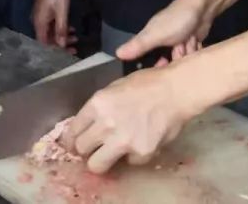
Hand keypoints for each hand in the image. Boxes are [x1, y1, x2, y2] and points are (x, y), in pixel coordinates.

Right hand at [33, 0, 71, 49]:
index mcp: (39, 22)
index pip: (45, 42)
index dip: (57, 48)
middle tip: (75, 44)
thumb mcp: (61, 11)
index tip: (70, 50)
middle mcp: (38, 20)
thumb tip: (61, 45)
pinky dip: (60, 26)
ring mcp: (41, 14)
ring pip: (51, 30)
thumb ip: (61, 28)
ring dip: (62, 34)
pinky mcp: (45, 9)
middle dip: (61, 42)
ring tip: (75, 35)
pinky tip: (70, 26)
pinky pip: (52, 23)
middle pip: (48, 37)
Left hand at [62, 67, 194, 173]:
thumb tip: (88, 125)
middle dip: (85, 150)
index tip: (72, 145)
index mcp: (97, 104)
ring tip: (111, 153)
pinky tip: (141, 141)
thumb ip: (99, 107)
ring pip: (96, 165)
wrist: (176, 90)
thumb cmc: (148, 83)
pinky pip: (128, 163)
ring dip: (102, 160)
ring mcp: (123, 140)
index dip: (71, 140)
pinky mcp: (140, 153)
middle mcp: (106, 123)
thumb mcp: (115, 87)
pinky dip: (133, 156)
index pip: (72, 130)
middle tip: (93, 149)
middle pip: (81, 149)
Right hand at [116, 0, 210, 63]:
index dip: (152, 67)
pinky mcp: (190, 41)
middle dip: (173, 60)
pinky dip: (194, 50)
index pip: (145, 58)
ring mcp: (177, 40)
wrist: (202, 7)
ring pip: (179, 59)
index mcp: (150, 38)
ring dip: (186, 54)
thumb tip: (117, 54)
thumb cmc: (176, 21)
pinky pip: (190, 54)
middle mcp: (162, 40)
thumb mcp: (156, 35)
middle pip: (165, 61)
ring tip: (189, 42)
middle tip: (179, 51)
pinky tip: (197, 43)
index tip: (160, 70)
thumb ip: (138, 45)